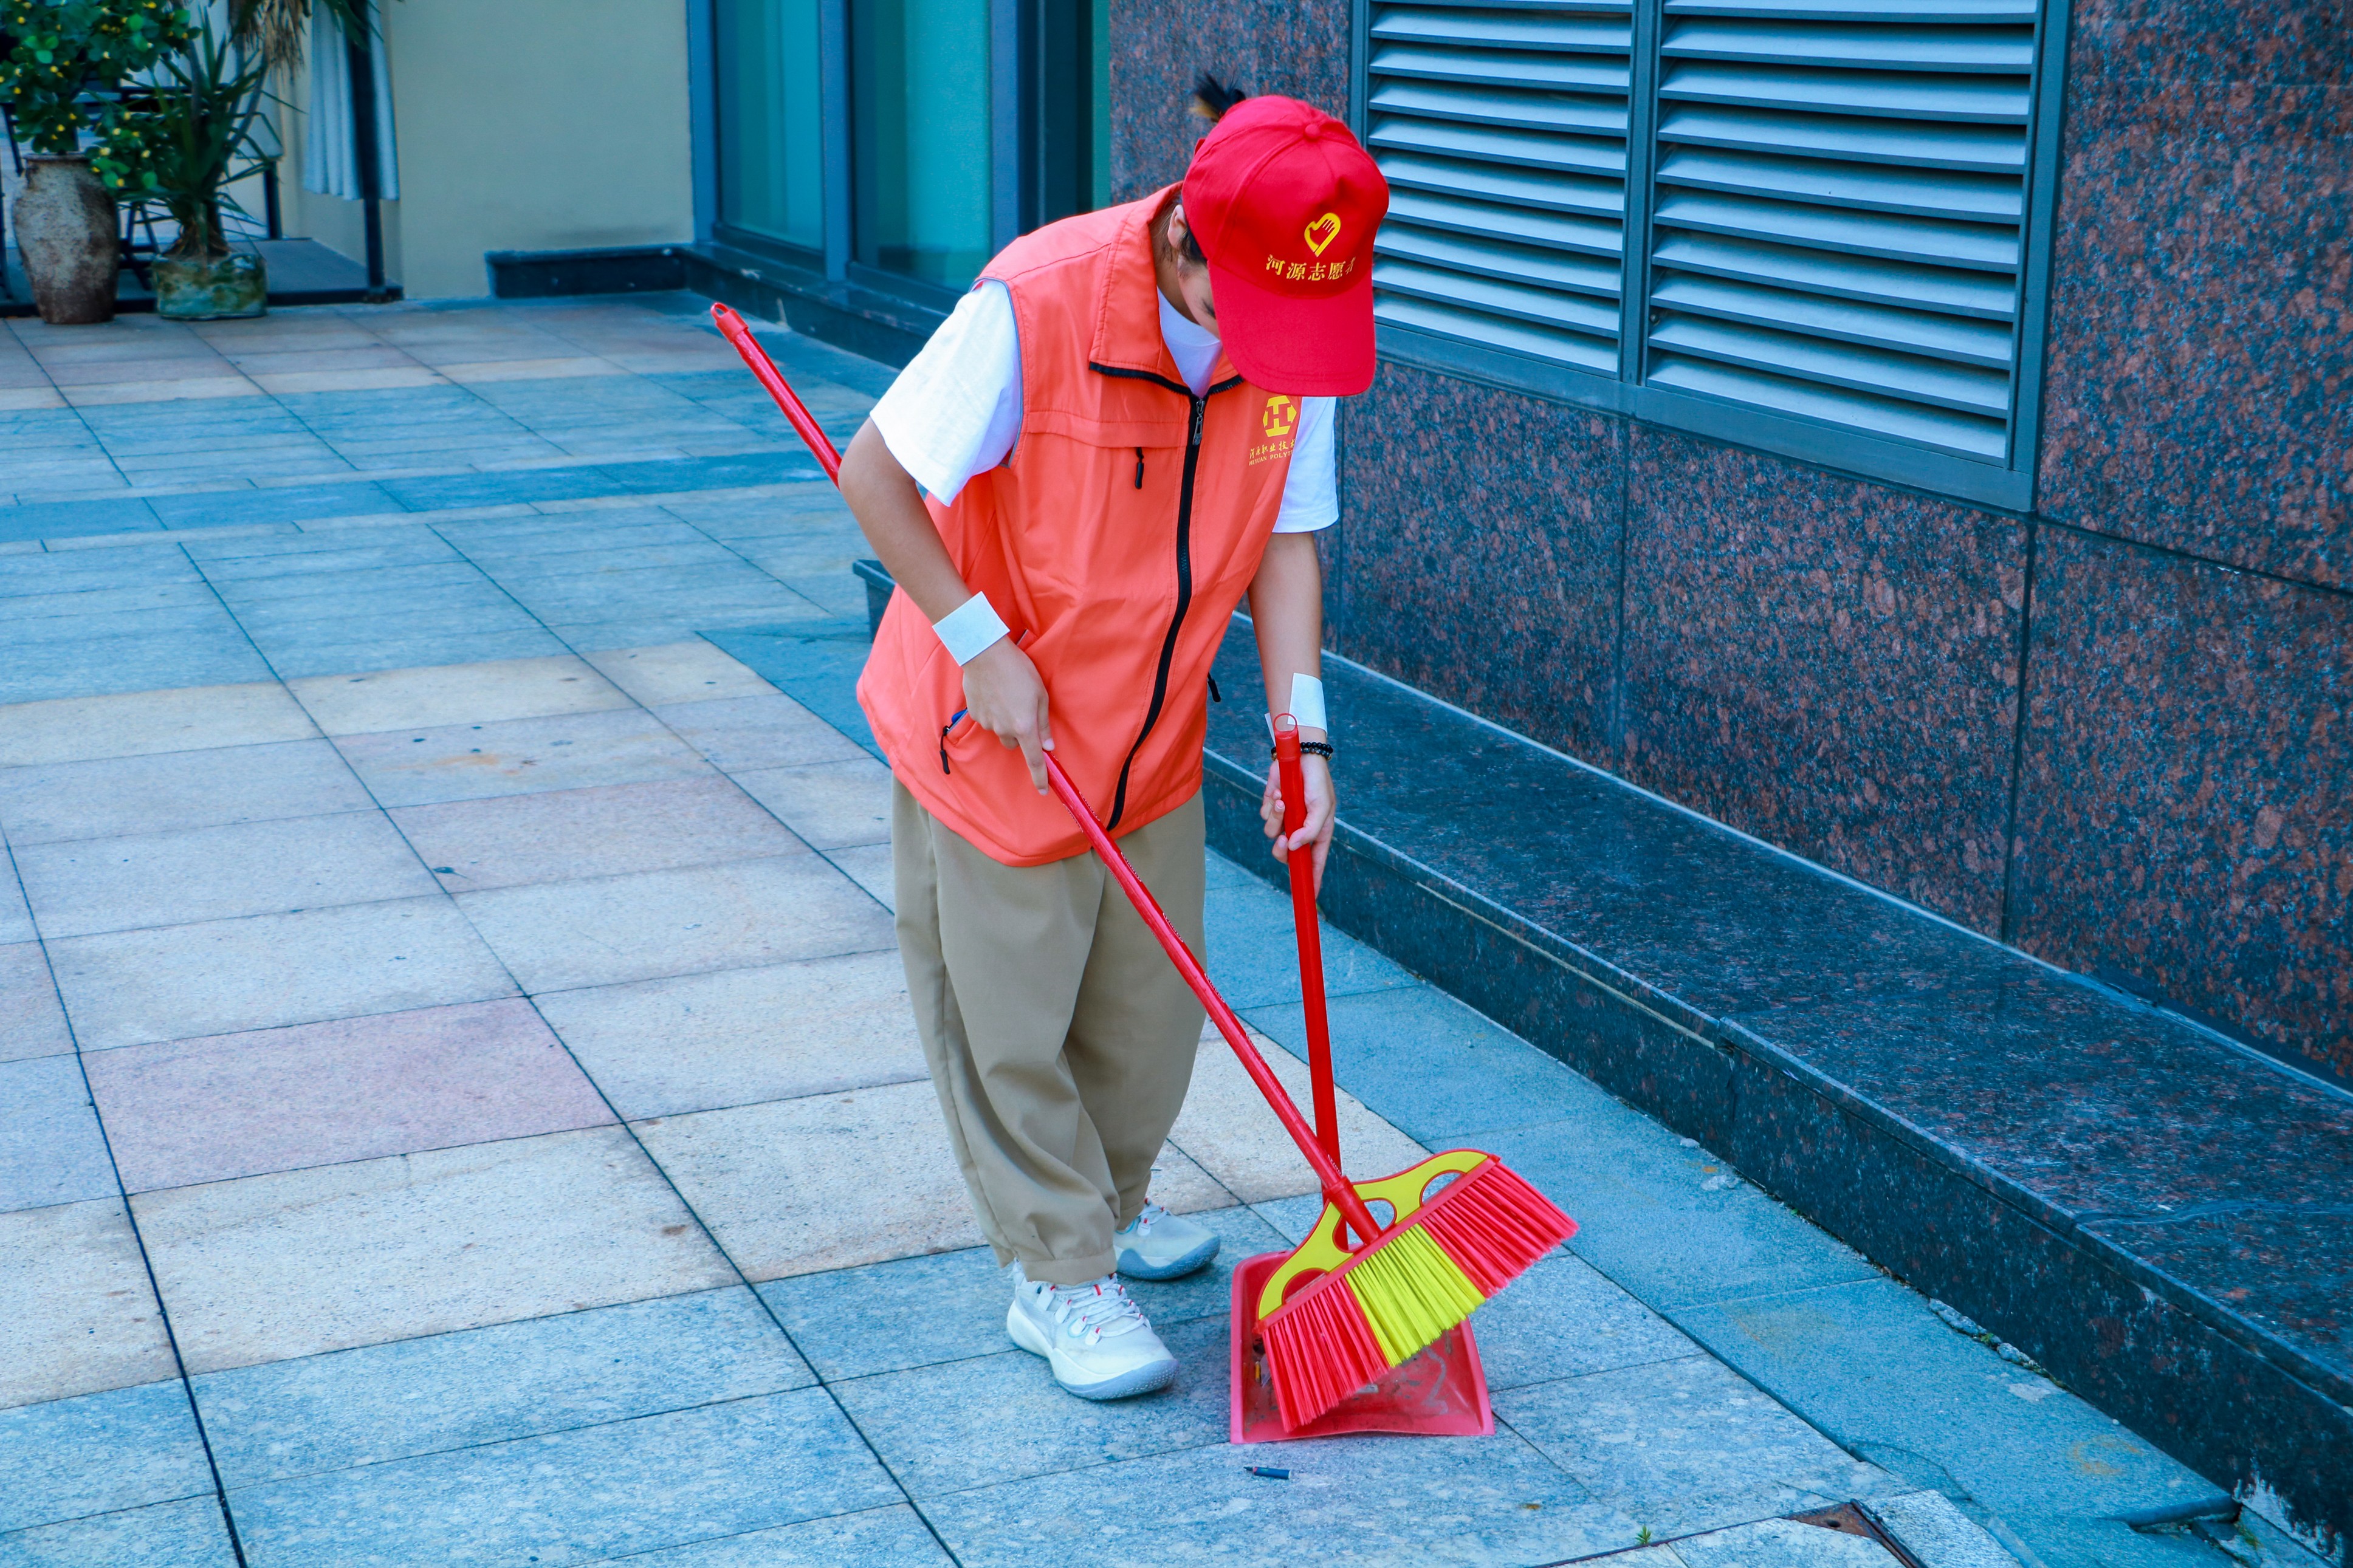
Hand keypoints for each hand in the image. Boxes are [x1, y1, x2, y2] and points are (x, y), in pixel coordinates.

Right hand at [962, 639, 1052, 792]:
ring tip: (1007, 695)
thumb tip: (1048, 745)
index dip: (1040, 777)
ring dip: (1005, 720)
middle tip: (1023, 709)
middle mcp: (1004, 729)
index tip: (1044, 790)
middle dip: (1020, 733)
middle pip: (1014, 743)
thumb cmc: (1018, 670)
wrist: (984, 653)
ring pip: (1000, 731)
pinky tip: (994, 693)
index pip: (1034, 759)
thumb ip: (1044, 723)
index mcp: (1024, 726)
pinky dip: (992, 711)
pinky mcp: (974, 714)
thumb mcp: (1040, 694)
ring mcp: (987, 723)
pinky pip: (987, 720)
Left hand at [1260, 750, 1335, 888]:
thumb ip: (1309, 831)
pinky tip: (1278, 792)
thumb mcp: (1321, 807)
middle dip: (1281, 850)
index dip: (1311, 880)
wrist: (1298, 755)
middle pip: (1285, 854)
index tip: (1309, 896)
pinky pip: (1264, 816)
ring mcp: (1285, 818)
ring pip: (1271, 834)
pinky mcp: (1271, 806)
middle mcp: (1299, 829)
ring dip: (1276, 818)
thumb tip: (1293, 847)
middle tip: (1283, 839)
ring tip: (1283, 800)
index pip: (1313, 863)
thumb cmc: (1316, 782)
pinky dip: (1269, 805)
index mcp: (1317, 833)